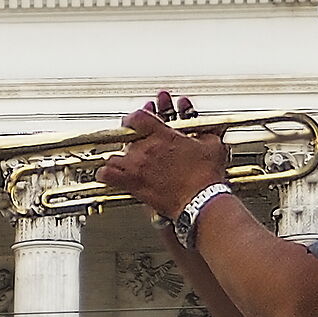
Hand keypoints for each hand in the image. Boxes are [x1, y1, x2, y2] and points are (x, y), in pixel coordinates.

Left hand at [95, 88, 231, 220]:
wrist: (200, 201)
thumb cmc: (206, 177)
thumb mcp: (212, 145)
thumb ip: (204, 132)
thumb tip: (205, 129)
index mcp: (162, 135)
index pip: (138, 116)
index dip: (138, 115)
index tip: (141, 117)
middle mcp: (145, 149)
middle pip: (127, 136)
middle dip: (134, 136)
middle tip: (140, 137)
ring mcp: (136, 167)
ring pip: (114, 154)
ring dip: (119, 155)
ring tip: (126, 156)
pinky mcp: (133, 184)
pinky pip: (108, 176)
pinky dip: (105, 173)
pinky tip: (107, 172)